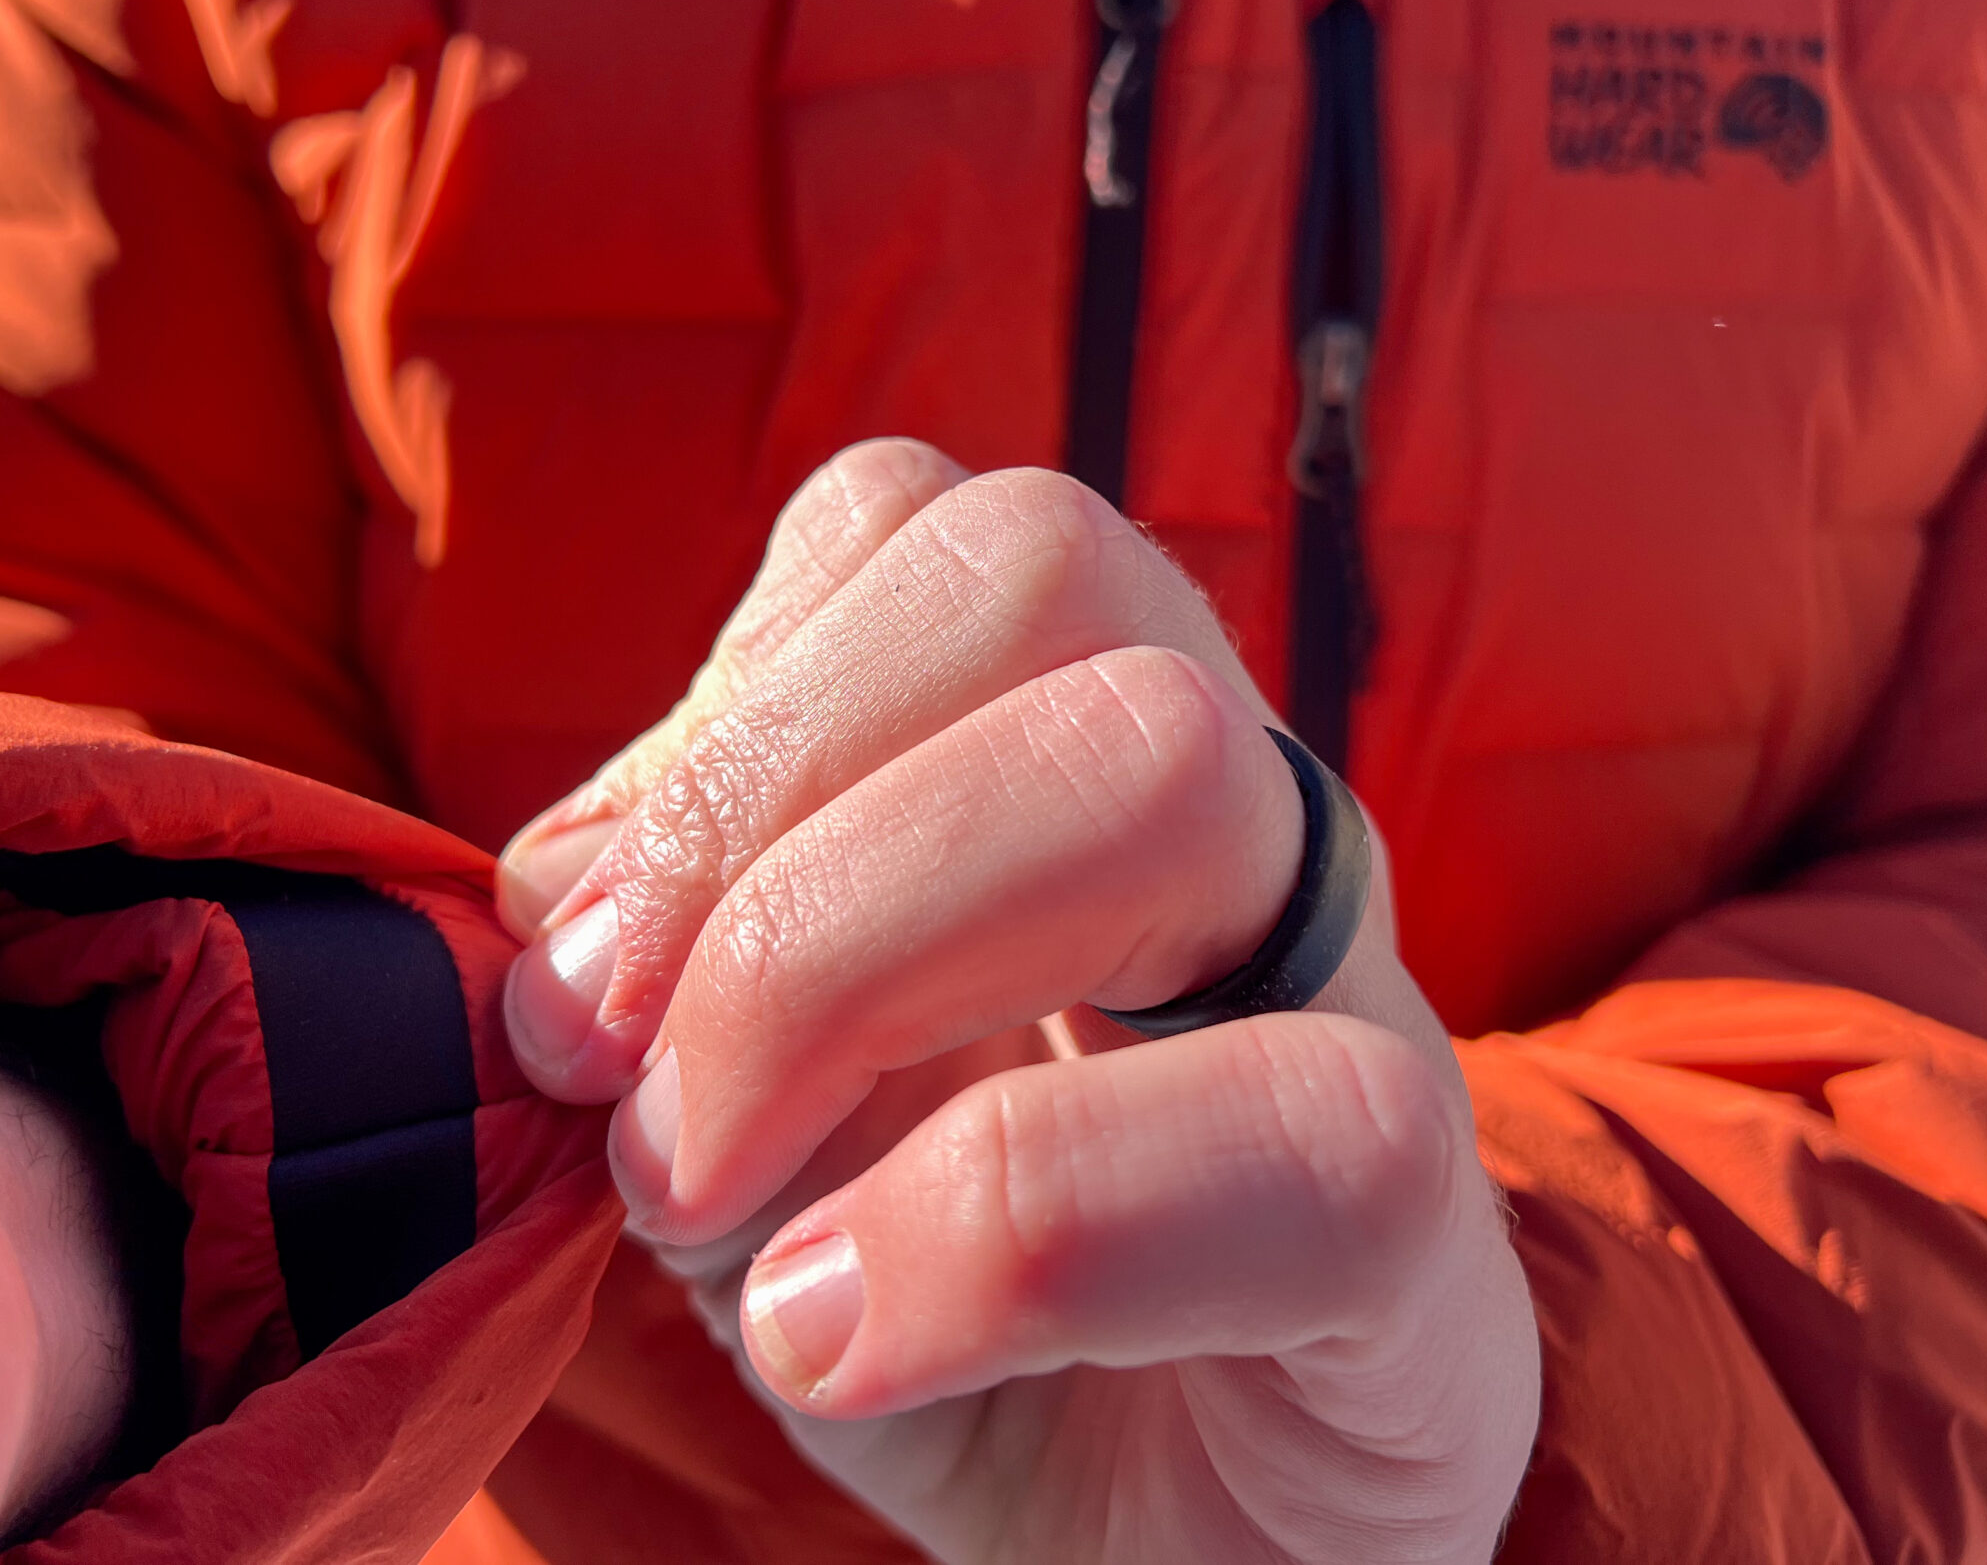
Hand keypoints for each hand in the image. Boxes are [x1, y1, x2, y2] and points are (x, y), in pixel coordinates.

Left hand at [498, 442, 1538, 1563]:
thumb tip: (567, 889)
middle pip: (1036, 563)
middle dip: (753, 808)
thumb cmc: (945, 1297)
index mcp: (1052, 754)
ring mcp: (1346, 992)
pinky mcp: (1419, 1227)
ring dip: (835, 960)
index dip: (722, 698)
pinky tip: (840, 1337)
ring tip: (701, 1194)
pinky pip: (1297, 1127)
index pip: (916, 523)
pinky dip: (996, 1226)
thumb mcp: (748, 1109)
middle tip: (607, 1065)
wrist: (1161, 1533)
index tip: (578, 944)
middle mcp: (1222, 819)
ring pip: (1158, 763)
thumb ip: (661, 968)